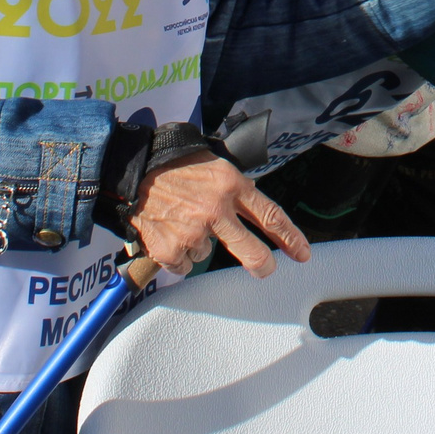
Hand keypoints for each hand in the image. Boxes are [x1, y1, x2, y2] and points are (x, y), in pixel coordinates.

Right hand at [128, 154, 309, 278]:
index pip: (270, 215)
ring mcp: (193, 232)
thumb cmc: (173, 164)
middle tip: (265, 270)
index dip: (289, 238)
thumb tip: (253, 211)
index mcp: (231, 184)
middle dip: (262, 264)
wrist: (132, 170)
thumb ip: (235, 188)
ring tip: (179, 220)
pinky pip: (183, 264)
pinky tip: (167, 231)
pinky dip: (176, 253)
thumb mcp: (214, 163)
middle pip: (252, 250)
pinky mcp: (171, 249)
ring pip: (207, 254)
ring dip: (197, 243)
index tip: (301, 252)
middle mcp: (216, 209)